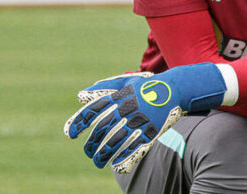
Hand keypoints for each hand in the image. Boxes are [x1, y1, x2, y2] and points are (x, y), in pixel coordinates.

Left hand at [64, 63, 229, 173]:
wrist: (175, 88)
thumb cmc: (147, 85)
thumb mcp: (126, 80)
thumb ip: (103, 88)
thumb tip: (80, 96)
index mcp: (118, 96)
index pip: (92, 111)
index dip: (79, 123)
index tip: (70, 135)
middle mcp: (126, 109)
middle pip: (102, 130)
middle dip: (91, 144)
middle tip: (88, 152)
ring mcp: (139, 121)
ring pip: (115, 142)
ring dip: (103, 156)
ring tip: (97, 162)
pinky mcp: (151, 131)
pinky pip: (134, 148)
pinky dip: (123, 159)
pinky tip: (115, 165)